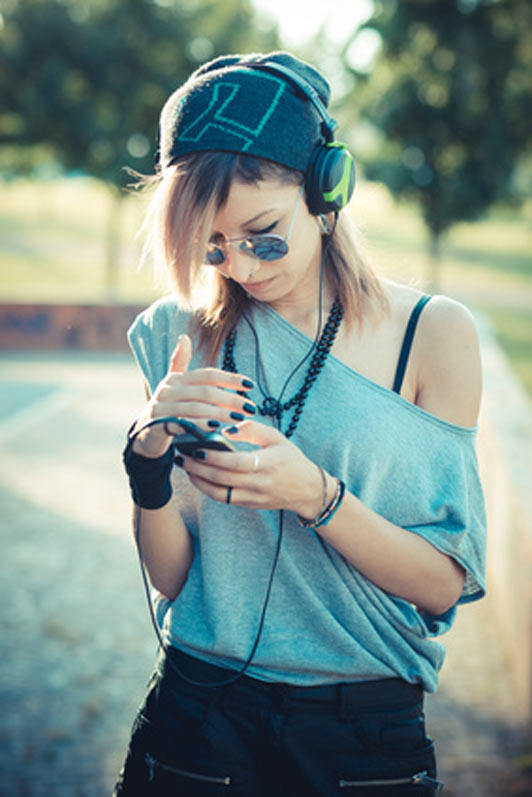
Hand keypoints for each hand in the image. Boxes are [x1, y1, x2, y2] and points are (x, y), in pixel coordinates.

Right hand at [131, 334, 255, 458]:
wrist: (145, 435)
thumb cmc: (167, 408)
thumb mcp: (174, 385)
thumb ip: (180, 362)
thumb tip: (184, 337)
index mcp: (176, 379)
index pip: (207, 375)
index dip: (230, 378)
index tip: (250, 385)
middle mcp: (167, 390)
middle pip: (205, 391)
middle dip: (230, 399)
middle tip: (250, 408)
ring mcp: (161, 407)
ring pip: (195, 407)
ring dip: (220, 413)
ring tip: (238, 419)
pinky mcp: (157, 425)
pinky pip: (181, 423)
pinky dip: (199, 425)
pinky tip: (216, 427)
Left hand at [179, 420, 324, 515]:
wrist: (307, 490)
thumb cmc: (290, 459)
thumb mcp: (277, 437)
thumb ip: (252, 429)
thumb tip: (227, 429)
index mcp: (268, 464)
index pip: (237, 463)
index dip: (215, 458)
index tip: (198, 449)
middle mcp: (259, 483)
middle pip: (223, 479)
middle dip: (198, 468)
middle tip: (182, 456)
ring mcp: (253, 497)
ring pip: (219, 493)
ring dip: (199, 481)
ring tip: (186, 467)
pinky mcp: (249, 504)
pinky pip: (224, 498)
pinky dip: (208, 489)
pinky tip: (198, 477)